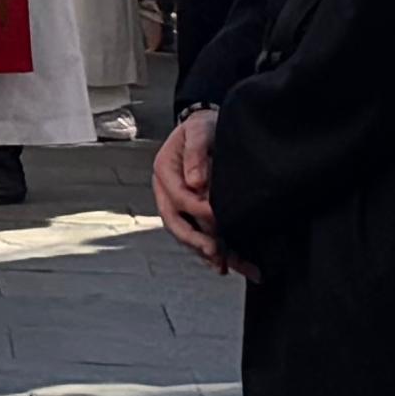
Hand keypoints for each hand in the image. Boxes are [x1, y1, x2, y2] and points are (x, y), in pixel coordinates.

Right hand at [153, 106, 226, 268]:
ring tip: (227, 267)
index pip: (179, 198)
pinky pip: (200, 235)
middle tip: (216, 254)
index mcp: (165, 171)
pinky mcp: (192, 214)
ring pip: (188, 235)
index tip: (220, 216)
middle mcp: (167, 192)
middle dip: (196, 242)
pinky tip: (230, 265)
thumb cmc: (204, 128)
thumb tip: (195, 182)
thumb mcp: (200, 129)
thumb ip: (196, 151)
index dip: (199, 210)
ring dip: (207, 253)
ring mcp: (178, 205)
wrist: (208, 130)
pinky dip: (214, 252)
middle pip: (176, 223)